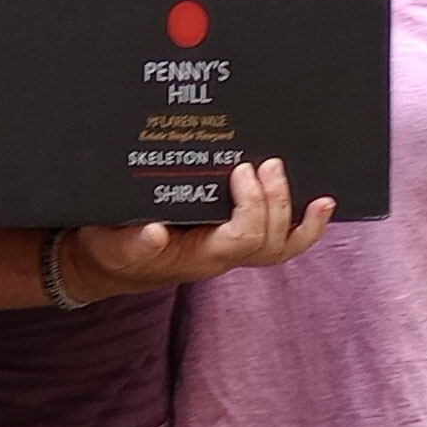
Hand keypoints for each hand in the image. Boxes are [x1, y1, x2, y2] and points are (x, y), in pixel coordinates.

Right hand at [65, 158, 333, 300]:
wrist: (107, 262)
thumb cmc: (110, 249)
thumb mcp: (109, 245)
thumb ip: (130, 242)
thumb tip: (154, 234)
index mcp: (197, 254)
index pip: (241, 239)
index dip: (253, 208)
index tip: (242, 171)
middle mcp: (220, 253)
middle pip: (269, 244)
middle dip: (278, 205)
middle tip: (270, 164)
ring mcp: (228, 247)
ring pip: (279, 247)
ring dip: (300, 221)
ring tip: (320, 197)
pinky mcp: (229, 234)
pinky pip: (274, 238)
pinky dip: (299, 226)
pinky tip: (317, 204)